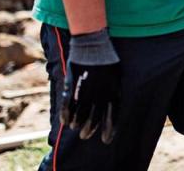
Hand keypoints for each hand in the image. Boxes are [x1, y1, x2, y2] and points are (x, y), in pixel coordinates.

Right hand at [61, 29, 119, 143]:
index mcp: (114, 90)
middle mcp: (101, 92)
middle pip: (95, 118)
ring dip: (77, 124)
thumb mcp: (117, 74)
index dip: (110, 129)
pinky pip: (69, 105)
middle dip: (89, 129)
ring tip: (76, 128)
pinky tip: (65, 121)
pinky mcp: (73, 86)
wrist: (92, 44)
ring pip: (81, 114)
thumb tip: (113, 103)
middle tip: (85, 135)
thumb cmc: (107, 58)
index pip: (113, 115)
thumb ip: (114, 89)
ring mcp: (87, 89)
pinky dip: (66, 115)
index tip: (106, 140)